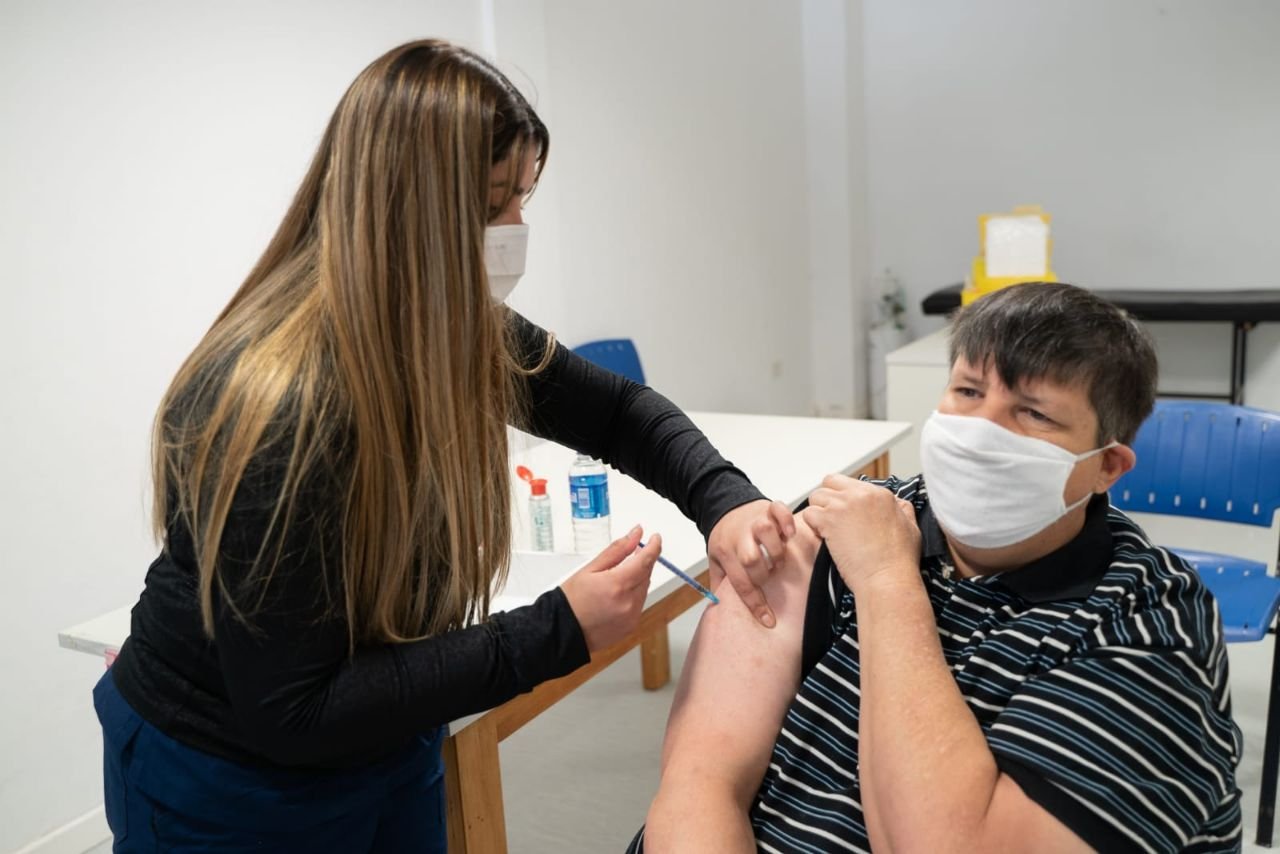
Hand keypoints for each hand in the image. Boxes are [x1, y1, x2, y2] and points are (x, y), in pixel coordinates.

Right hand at [560, 526, 660, 653]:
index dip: (654, 546)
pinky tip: (615, 596)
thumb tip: (635, 534)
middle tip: (630, 556)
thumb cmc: (571, 601)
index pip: (646, 560)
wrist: (562, 632)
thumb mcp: (590, 569)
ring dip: (637, 580)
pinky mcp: (631, 626)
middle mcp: (628, 603)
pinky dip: (633, 596)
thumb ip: (617, 550)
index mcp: (617, 585)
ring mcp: (631, 616)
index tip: (655, 538)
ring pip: (644, 589)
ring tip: (614, 581)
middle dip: (641, 563)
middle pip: (646, 574)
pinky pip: (639, 604)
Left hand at [707, 499, 795, 628]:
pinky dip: (787, 521)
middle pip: (750, 558)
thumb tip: (719, 610)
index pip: (740, 582)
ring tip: (778, 557)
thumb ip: (720, 583)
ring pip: (765, 531)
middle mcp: (740, 535)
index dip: (755, 603)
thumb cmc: (725, 537)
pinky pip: (780, 510)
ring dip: (776, 549)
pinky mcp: (768, 508)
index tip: (768, 619)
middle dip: (763, 574)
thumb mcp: (716, 560)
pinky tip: (788, 534)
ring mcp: (755, 520)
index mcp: (726, 551)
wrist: (724, 505)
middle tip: (770, 576)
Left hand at [804, 475, 919, 589]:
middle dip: (827, 498)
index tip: (845, 513)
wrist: (888, 578)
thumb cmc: (899, 560)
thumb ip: (902, 509)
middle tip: (831, 517)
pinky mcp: (829, 520)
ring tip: (828, 529)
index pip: (849, 483)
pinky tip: (824, 537)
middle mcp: (861, 494)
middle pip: (830, 482)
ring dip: (818, 512)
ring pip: (816, 496)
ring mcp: (843, 506)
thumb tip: (897, 503)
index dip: (843, 498)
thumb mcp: (911, 527)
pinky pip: (809, 514)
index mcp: (880, 494)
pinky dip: (812, 526)